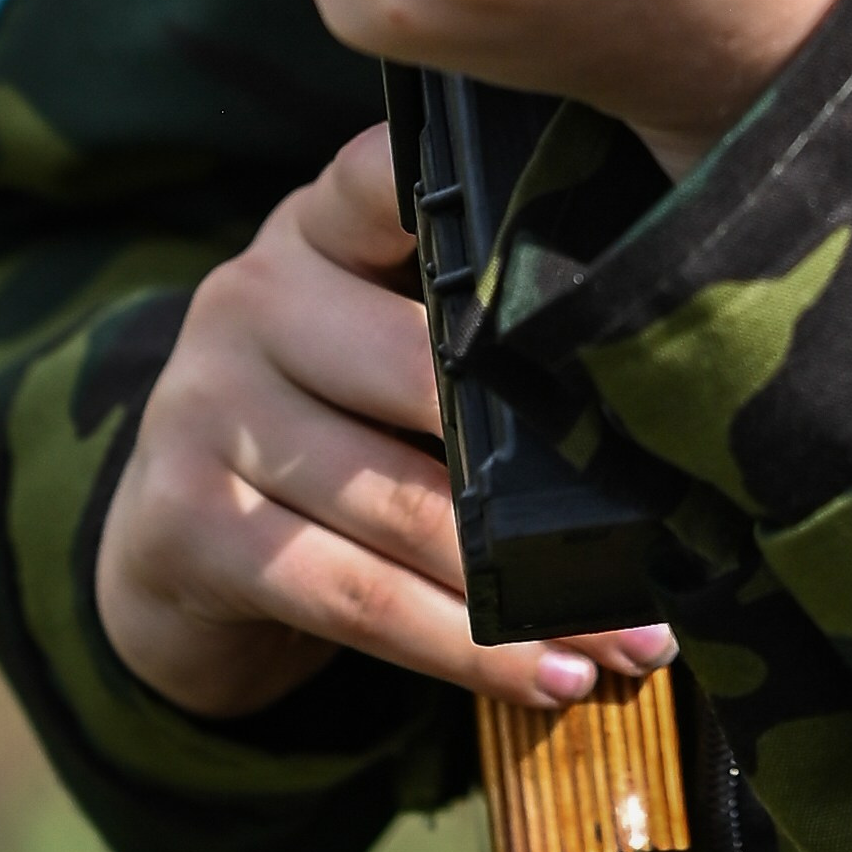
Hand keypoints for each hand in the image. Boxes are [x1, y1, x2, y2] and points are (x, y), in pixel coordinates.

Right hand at [94, 127, 677, 717]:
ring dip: (534, 588)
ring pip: (407, 509)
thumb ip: (470, 317)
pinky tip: (548, 674)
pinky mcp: (186, 525)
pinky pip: (357, 597)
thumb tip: (646, 381)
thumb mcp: (378, 333)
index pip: (389, 177)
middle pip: (426, 373)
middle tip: (676, 527)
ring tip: (638, 636)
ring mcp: (205, 406)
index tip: (583, 233)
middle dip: (556, 466)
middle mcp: (251, 294)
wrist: (175, 540)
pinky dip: (466, 649)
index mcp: (317, 224)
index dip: (467, 197)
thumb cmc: (334, 415)